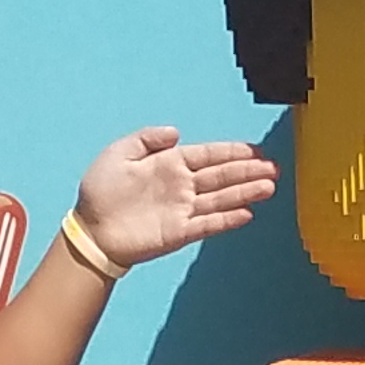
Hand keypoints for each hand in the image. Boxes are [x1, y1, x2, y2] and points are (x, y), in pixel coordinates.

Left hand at [72, 126, 279, 270]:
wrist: (90, 230)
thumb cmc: (100, 191)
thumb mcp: (118, 153)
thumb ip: (146, 139)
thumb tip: (175, 132)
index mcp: (170, 164)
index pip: (208, 155)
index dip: (233, 152)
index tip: (256, 150)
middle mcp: (182, 186)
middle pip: (222, 176)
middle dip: (248, 171)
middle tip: (274, 169)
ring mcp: (183, 210)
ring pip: (221, 199)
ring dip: (245, 193)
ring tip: (269, 187)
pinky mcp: (179, 232)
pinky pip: (208, 224)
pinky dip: (226, 219)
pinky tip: (246, 213)